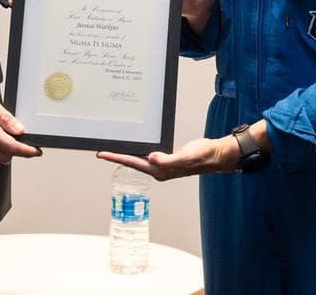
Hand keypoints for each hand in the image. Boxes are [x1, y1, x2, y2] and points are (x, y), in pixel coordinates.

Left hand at [96, 134, 237, 180]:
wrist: (215, 155)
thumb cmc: (202, 157)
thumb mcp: (185, 157)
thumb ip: (168, 160)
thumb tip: (150, 159)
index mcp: (159, 170)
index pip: (132, 162)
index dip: (116, 157)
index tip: (101, 153)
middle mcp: (158, 168)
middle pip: (131, 161)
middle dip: (116, 155)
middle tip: (100, 149)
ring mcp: (161, 163)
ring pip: (138, 157)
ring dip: (125, 152)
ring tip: (112, 147)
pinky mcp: (166, 157)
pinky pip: (146, 152)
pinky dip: (137, 148)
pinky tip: (134, 144)